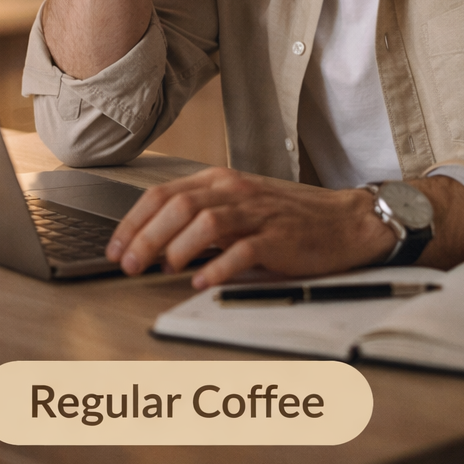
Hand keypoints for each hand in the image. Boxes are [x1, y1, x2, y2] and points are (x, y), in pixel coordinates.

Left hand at [106, 167, 395, 288]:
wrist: (348, 222)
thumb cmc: (294, 218)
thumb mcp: (243, 205)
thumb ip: (203, 215)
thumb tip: (156, 241)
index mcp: (223, 181)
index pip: (163, 194)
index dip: (132, 222)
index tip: (115, 247)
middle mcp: (237, 191)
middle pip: (178, 206)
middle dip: (145, 237)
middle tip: (129, 264)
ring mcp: (259, 213)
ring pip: (205, 222)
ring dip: (176, 248)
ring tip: (165, 270)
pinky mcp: (280, 238)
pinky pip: (243, 250)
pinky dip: (218, 268)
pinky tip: (204, 282)